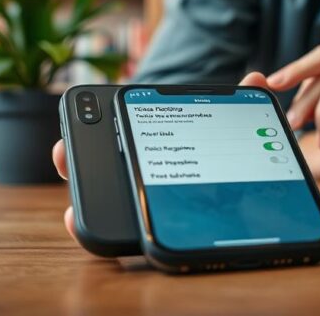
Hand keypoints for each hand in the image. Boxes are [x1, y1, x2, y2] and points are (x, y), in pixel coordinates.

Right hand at [51, 73, 276, 246]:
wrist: (246, 218)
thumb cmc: (230, 167)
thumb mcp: (232, 136)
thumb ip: (242, 108)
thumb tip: (258, 78)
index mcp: (156, 146)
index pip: (120, 133)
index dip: (95, 123)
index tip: (80, 111)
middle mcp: (140, 178)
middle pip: (99, 167)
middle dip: (74, 157)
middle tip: (60, 150)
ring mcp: (141, 210)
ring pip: (103, 205)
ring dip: (82, 199)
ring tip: (71, 202)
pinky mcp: (147, 241)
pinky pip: (117, 242)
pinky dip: (97, 238)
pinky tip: (79, 226)